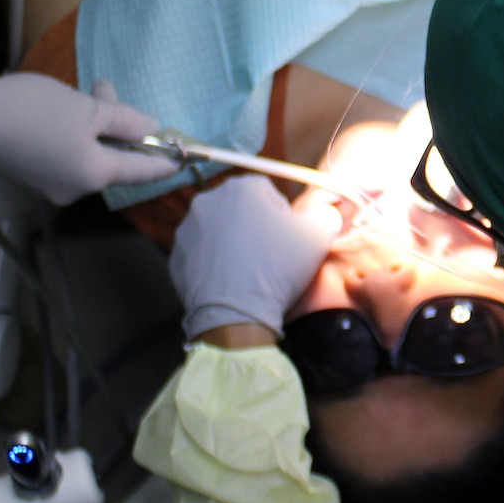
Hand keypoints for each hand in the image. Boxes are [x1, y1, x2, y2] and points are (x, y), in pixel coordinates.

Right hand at [0, 72, 178, 204]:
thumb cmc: (31, 111)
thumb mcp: (86, 109)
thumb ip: (125, 121)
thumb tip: (153, 130)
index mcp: (94, 176)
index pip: (144, 171)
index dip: (167, 159)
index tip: (187, 155)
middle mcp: (75, 189)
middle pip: (114, 159)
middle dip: (119, 124)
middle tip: (107, 89)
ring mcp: (51, 184)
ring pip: (89, 153)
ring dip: (95, 122)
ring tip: (88, 89)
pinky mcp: (32, 173)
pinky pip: (67, 153)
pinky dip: (74, 132)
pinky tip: (66, 106)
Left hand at [169, 174, 339, 338]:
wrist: (234, 315)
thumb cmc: (277, 269)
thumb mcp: (318, 236)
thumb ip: (325, 213)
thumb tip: (326, 209)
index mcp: (241, 187)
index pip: (268, 191)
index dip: (283, 216)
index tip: (288, 239)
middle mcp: (208, 200)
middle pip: (241, 208)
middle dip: (256, 227)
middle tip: (270, 256)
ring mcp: (187, 229)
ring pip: (220, 229)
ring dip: (234, 243)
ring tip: (249, 270)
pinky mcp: (176, 256)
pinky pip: (202, 253)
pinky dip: (215, 262)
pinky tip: (230, 281)